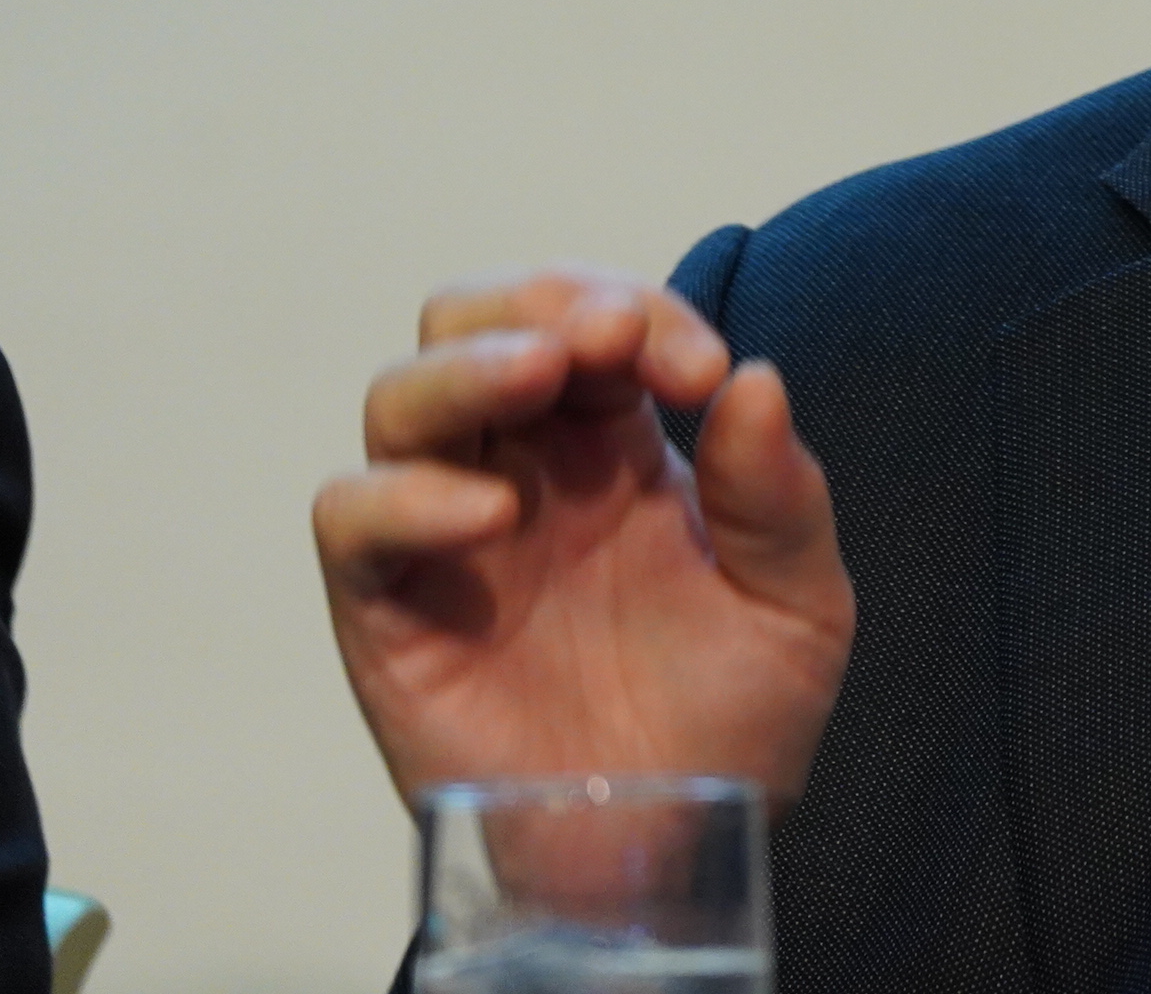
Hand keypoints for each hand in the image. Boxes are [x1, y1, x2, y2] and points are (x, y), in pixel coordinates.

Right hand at [312, 269, 854, 804]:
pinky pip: (352, 516)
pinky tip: (489, 514)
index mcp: (617, 443)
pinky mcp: (391, 609)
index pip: (599, 318)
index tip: (700, 371)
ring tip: (538, 376)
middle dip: (538, 298)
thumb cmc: (733, 726)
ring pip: (404, 395)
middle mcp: (524, 468)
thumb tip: (757, 378)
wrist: (671, 852)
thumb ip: (781, 492)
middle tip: (607, 338)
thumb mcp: (798, 605)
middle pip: (477, 320)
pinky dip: (403, 493)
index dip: (643, 313)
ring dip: (467, 363)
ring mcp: (450, 531)